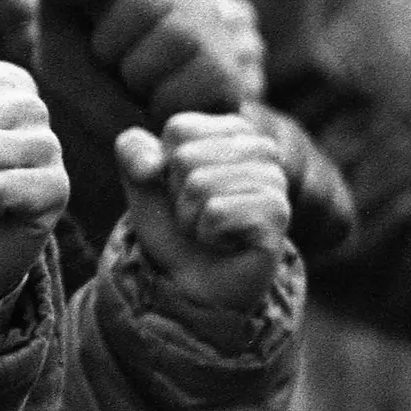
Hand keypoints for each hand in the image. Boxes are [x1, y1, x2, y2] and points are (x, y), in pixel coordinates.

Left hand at [48, 0, 260, 120]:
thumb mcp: (57, 16)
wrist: (101, 133)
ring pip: (178, 36)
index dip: (94, 8)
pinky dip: (162, 104)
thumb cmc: (79, 67)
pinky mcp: (227, 78)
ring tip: (134, 86)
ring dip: (137, 75)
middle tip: (113, 66)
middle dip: (113, 46)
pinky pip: (197, 80)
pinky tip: (156, 107)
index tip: (92, 32)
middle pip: (149, 2)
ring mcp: (214, 33)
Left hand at [115, 114, 292, 335]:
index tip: (181, 190)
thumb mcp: (142, 182)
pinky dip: (206, 233)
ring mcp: (276, 181)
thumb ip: (132, 152)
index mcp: (232, 130)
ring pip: (200, 184)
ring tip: (209, 229)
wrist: (193, 281)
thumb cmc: (173, 226)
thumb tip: (154, 164)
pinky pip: (216, 212)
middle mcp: (262, 149)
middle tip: (197, 215)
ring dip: (190, 217)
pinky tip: (225, 242)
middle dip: (177, 195)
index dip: (165, 166)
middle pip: (186, 158)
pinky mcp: (278, 214)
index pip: (179, 129)